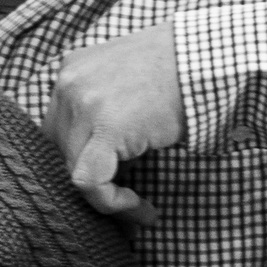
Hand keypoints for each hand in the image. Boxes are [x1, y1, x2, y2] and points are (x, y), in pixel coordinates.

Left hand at [44, 25, 184, 219]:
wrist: (208, 60)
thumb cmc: (179, 75)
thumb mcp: (128, 87)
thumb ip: (104, 116)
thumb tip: (105, 169)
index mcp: (72, 70)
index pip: (57, 129)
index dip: (79, 159)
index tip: (111, 181)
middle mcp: (68, 83)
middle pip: (60, 150)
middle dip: (91, 178)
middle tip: (125, 200)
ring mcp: (82, 103)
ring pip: (72, 170)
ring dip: (105, 197)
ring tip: (138, 207)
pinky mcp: (105, 127)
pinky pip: (90, 180)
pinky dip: (111, 202)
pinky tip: (140, 207)